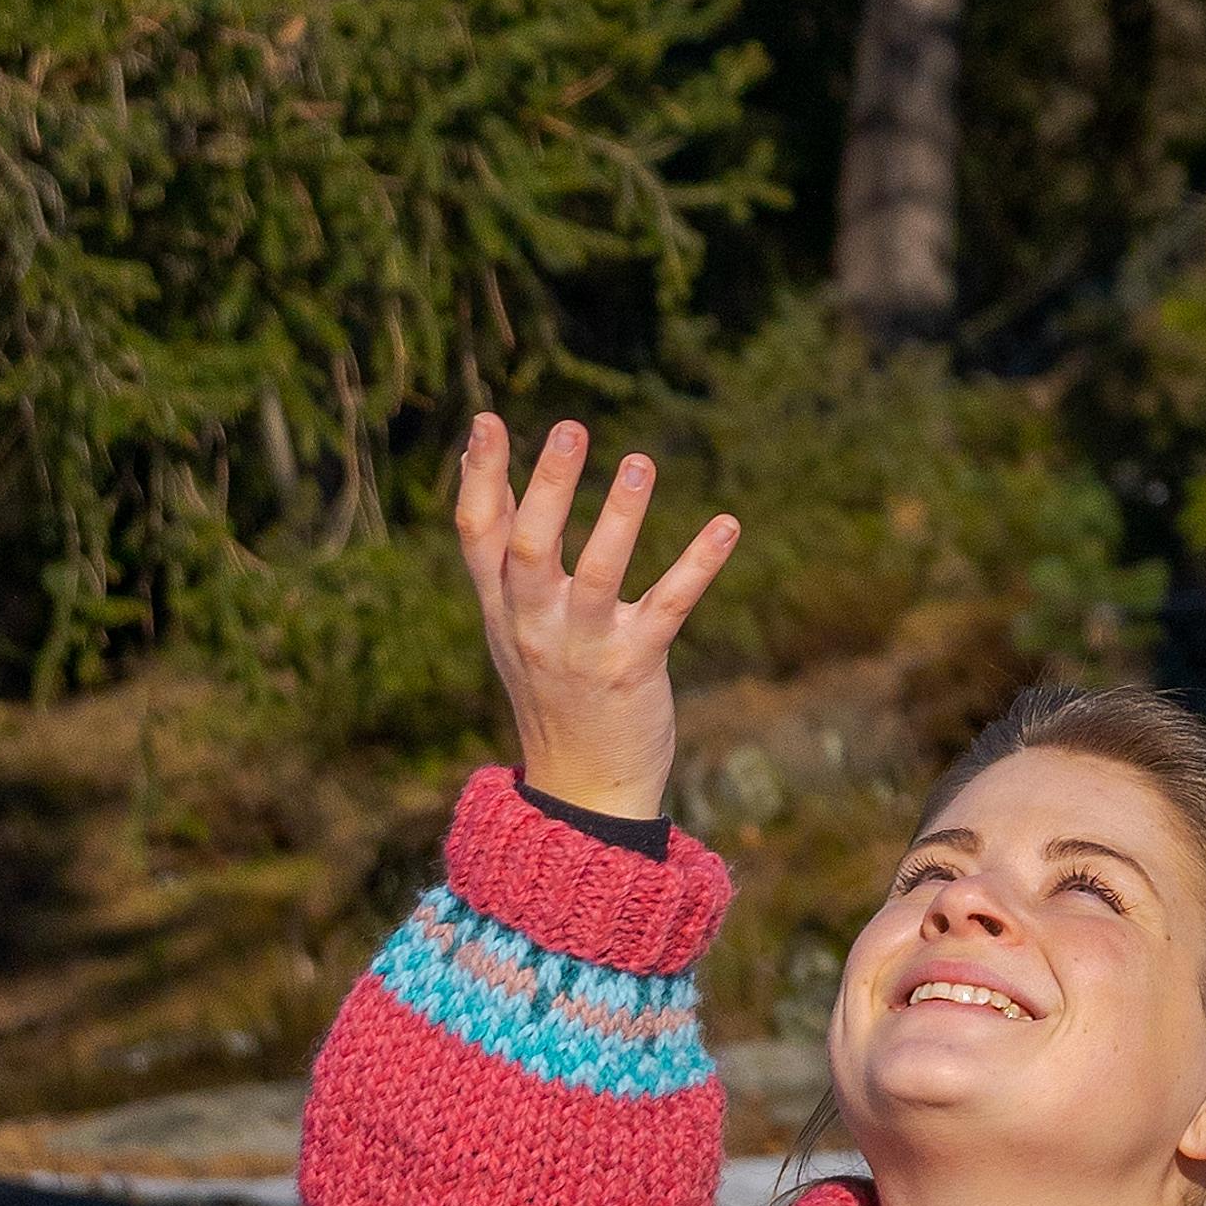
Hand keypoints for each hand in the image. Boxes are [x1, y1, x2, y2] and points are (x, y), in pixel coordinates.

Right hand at [450, 414, 738, 821]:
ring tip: (640, 461)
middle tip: (570, 427)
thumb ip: (505, 557)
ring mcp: (584, 647)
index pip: (478, 534)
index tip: (486, 419)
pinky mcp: (635, 666)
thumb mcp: (511, 624)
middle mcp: (533, 624)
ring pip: (597, 575)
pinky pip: (670, 606)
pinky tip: (727, 525)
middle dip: (548, 487)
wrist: (580, 786)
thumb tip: (489, 475)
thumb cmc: (550, 687)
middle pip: (530, 547)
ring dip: (620, 517)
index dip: (479, 477)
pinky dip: (699, 563)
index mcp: (501, 608)